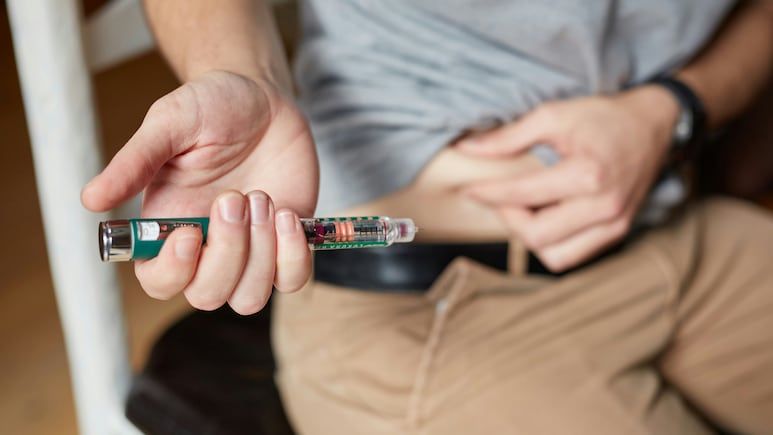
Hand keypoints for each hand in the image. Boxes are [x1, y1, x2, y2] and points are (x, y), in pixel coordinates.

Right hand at [82, 70, 318, 313]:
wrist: (263, 99)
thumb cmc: (211, 108)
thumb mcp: (169, 124)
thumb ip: (134, 162)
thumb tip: (90, 199)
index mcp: (168, 228)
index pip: (159, 282)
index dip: (174, 270)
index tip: (191, 232)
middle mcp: (208, 249)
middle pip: (208, 295)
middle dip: (227, 251)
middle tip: (236, 196)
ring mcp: (250, 251)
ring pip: (249, 297)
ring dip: (260, 254)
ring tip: (263, 197)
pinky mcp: (286, 244)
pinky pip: (293, 278)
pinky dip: (294, 256)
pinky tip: (287, 214)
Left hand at [457, 86, 678, 270]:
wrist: (654, 124)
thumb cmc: (603, 117)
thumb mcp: (554, 115)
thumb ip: (509, 137)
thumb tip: (467, 149)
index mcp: (588, 175)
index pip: (523, 196)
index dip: (490, 194)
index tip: (470, 189)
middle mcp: (604, 207)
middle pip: (536, 235)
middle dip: (508, 217)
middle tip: (498, 197)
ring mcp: (614, 225)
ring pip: (553, 256)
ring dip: (529, 236)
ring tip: (522, 208)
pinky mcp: (617, 233)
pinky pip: (572, 256)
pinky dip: (550, 243)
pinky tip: (544, 217)